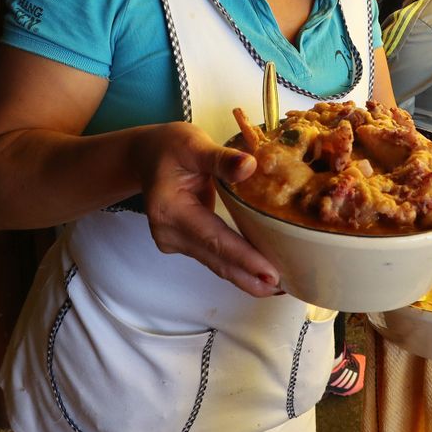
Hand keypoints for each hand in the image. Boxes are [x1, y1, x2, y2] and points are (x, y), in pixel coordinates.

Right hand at [135, 122, 280, 297]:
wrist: (147, 155)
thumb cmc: (171, 147)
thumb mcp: (195, 144)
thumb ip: (221, 158)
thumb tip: (249, 165)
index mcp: (170, 209)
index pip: (214, 239)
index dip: (244, 258)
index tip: (271, 274)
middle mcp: (169, 232)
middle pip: (216, 259)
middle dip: (250, 277)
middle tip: (284, 288)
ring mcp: (173, 241)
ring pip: (215, 263)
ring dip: (246, 276)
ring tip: (280, 285)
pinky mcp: (183, 243)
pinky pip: (213, 257)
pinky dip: (236, 265)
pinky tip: (258, 272)